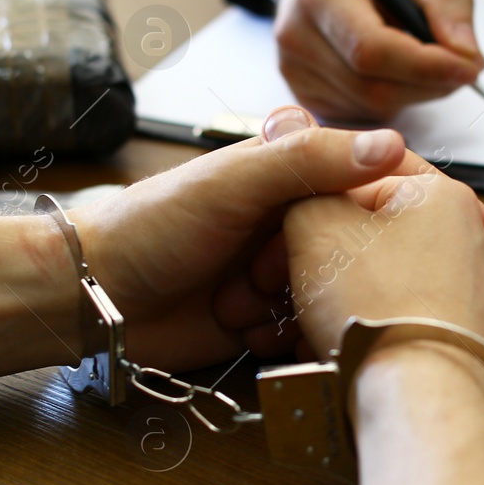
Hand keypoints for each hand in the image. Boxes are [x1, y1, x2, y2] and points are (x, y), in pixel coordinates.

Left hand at [71, 106, 409, 373]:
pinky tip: (250, 333)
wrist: (94, 297)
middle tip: (269, 272)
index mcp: (288, 174)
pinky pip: (305, 335)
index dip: (364, 214)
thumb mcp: (234, 182)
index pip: (362, 185)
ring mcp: (278, 274)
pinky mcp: (265, 321)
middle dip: (322, 271)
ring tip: (248, 302)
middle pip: (352, 249)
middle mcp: (289, 222)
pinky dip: (287, 340)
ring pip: (333, 296)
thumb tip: (389, 144)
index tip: (357, 235)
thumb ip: (309, 160)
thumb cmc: (149, 226)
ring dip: (301, 308)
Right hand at [275, 0, 483, 120]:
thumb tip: (468, 57)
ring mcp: (294, 72)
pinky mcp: (304, 97)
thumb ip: (448, 3)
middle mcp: (295, 36)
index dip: (425, 65)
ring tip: (426, 62)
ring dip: (415, 93)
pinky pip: (363, 115)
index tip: (469, 68)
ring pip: (372, 106)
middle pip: (373, 86)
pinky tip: (394, 73)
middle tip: (463, 69)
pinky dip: (393, 101)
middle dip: (429, 84)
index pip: (371, 48)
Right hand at [280, 144, 483, 360]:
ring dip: (340, 298)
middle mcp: (469, 239)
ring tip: (307, 322)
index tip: (281, 240)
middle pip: (373, 234)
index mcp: (441, 195)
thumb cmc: (378, 310)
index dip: (307, 210)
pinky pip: (402, 319)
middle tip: (287, 283)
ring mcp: (474, 292)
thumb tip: (305, 197)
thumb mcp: (313, 227)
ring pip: (384, 281)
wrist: (420, 397)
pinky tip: (337, 348)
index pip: (358, 179)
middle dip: (322, 260)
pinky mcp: (466, 337)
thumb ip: (305, 194)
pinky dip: (367, 328)